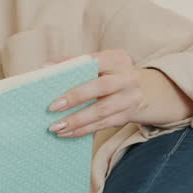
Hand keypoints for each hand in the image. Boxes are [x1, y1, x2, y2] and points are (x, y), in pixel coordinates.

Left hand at [46, 50, 192, 137]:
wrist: (146, 90)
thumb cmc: (113, 75)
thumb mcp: (101, 63)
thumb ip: (76, 63)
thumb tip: (46, 67)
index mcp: (117, 58)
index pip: (94, 61)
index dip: (72, 68)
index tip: (48, 74)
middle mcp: (128, 77)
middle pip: (100, 87)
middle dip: (75, 98)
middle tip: (52, 108)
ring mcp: (131, 98)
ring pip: (102, 111)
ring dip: (77, 120)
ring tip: (55, 127)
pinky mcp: (128, 115)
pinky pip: (103, 125)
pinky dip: (83, 130)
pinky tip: (67, 133)